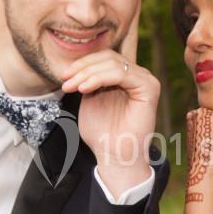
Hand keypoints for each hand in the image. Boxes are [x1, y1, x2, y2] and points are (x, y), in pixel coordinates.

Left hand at [61, 7, 158, 193]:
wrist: (114, 156)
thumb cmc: (102, 133)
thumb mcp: (90, 99)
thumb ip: (88, 80)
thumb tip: (76, 63)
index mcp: (126, 77)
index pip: (104, 57)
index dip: (83, 63)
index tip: (63, 76)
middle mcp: (139, 75)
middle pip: (108, 57)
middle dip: (82, 68)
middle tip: (66, 83)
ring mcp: (146, 80)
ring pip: (113, 63)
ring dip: (87, 74)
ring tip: (72, 87)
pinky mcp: (149, 88)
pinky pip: (121, 74)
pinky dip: (99, 78)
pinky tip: (85, 89)